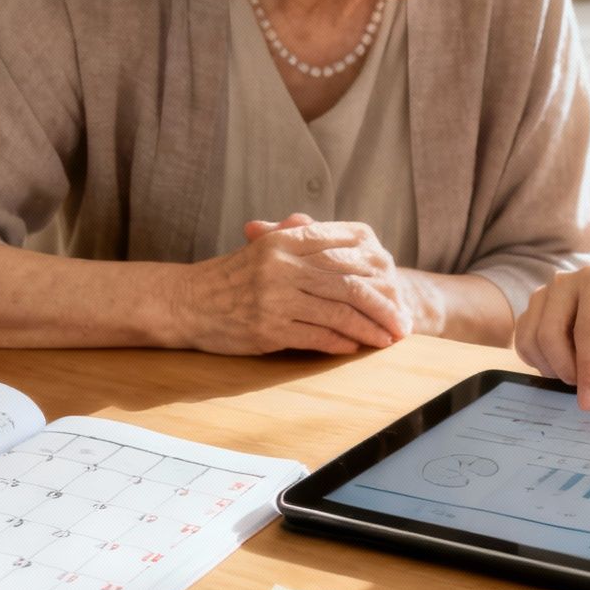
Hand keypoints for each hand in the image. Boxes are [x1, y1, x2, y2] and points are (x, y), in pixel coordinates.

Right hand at [174, 215, 412, 354]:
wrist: (185, 301)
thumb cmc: (231, 276)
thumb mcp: (266, 248)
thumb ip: (305, 242)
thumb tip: (357, 244)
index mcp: (286, 241)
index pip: (346, 247)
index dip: (378, 267)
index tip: (397, 284)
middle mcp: (283, 266)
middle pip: (350, 284)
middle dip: (384, 306)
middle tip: (404, 322)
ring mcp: (275, 298)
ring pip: (338, 313)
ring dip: (369, 329)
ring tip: (388, 339)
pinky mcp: (268, 328)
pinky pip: (315, 336)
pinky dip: (340, 343)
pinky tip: (356, 347)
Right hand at [516, 266, 589, 409]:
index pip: (586, 331)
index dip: (588, 369)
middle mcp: (564, 282)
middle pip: (549, 334)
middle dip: (566, 370)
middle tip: (587, 388)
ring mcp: (543, 295)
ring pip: (530, 340)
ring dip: (552, 368)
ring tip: (578, 374)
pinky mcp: (532, 311)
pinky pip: (522, 343)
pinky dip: (539, 363)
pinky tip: (563, 365)